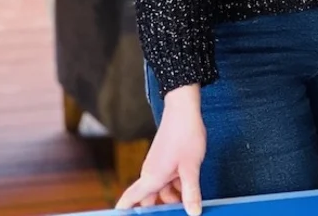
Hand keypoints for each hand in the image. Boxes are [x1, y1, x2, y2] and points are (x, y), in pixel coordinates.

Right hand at [115, 85, 205, 213]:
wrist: (184, 110)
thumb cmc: (185, 136)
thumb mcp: (191, 168)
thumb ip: (191, 192)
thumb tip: (193, 213)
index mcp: (151, 178)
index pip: (130, 200)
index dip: (124, 212)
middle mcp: (150, 174)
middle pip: (149, 199)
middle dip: (161, 208)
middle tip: (176, 211)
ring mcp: (157, 167)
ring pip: (161, 190)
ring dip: (173, 196)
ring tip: (190, 199)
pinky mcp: (164, 161)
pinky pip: (167, 180)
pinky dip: (176, 185)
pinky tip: (190, 185)